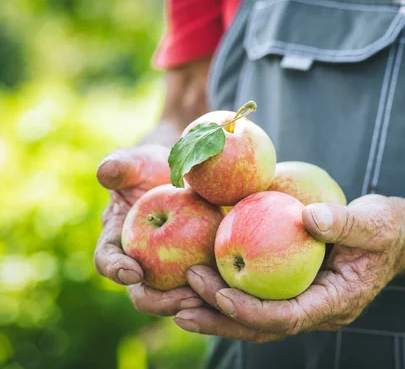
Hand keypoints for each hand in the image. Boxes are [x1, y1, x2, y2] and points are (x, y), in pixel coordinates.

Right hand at [93, 144, 203, 314]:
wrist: (181, 174)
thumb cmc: (153, 166)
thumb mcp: (138, 161)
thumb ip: (122, 166)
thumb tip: (105, 172)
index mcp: (118, 242)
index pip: (108, 261)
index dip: (116, 269)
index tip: (133, 271)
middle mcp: (141, 264)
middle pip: (145, 295)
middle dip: (163, 302)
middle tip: (186, 299)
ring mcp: (170, 273)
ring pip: (178, 300)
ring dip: (194, 305)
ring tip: (213, 301)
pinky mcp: (198, 271)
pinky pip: (206, 288)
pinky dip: (217, 293)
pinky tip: (237, 291)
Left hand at [173, 194, 404, 341]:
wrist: (390, 237)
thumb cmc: (385, 230)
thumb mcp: (374, 222)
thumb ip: (345, 222)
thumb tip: (308, 217)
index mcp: (335, 302)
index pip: (288, 318)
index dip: (252, 312)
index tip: (220, 294)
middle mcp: (314, 310)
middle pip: (260, 327)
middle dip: (219, 318)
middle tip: (180, 301)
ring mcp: (301, 302)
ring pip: (251, 318)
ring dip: (213, 311)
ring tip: (173, 302)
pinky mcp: (290, 288)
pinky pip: (254, 296)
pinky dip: (224, 292)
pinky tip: (196, 279)